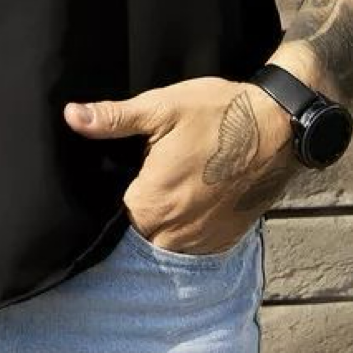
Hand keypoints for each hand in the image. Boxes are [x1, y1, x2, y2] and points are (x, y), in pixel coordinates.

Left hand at [63, 75, 301, 255]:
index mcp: (151, 204)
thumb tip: (71, 116)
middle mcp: (174, 233)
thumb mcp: (162, 108)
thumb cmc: (219, 113)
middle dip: (134, 212)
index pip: (109, 219)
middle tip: (142, 180)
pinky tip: (192, 199)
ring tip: (168, 190)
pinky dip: (188, 228)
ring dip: (161, 224)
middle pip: (136, 233)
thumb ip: (114, 119)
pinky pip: (193, 244)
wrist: (281, 126)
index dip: (106, 201)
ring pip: (164, 242)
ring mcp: (202, 241)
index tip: (114, 180)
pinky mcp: (225, 239)